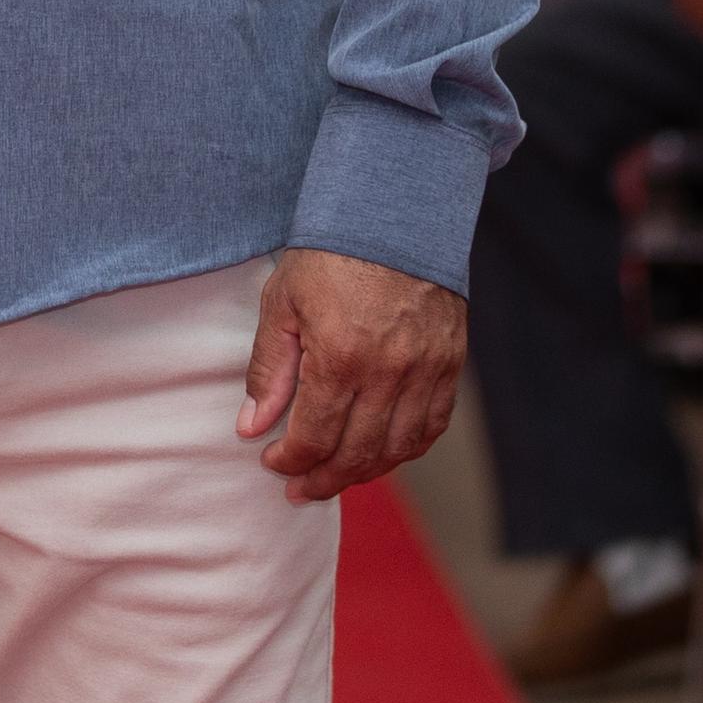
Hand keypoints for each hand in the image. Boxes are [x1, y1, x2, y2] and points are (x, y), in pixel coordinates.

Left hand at [237, 248, 464, 501]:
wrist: (393, 213)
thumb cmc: (329, 254)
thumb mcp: (282, 304)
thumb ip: (269, 370)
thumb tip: (252, 426)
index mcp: (340, 357)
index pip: (314, 436)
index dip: (290, 460)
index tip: (272, 463)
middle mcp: (389, 372)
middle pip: (357, 453)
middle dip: (323, 478)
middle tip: (300, 489)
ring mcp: (426, 371)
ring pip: (397, 448)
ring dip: (364, 472)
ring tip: (336, 477)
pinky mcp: (450, 364)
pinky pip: (432, 426)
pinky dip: (406, 449)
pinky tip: (382, 454)